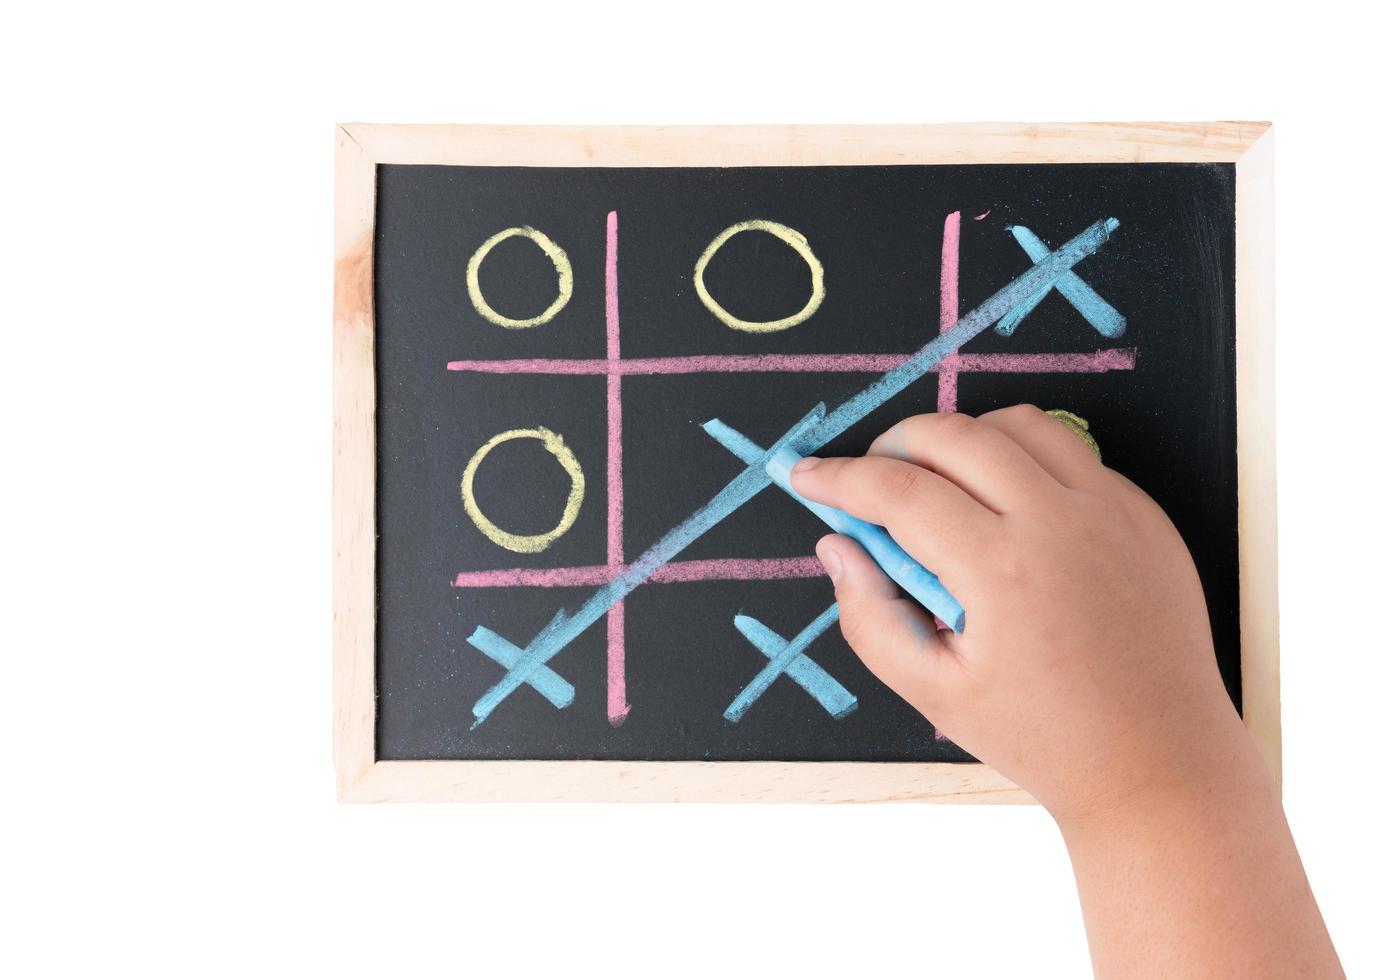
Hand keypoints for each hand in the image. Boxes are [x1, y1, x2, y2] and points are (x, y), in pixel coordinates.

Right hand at [791, 405, 1246, 820]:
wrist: (1159, 762)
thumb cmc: (1043, 737)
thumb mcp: (934, 693)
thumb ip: (869, 616)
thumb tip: (838, 548)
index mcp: (1002, 571)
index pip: (898, 491)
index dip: (839, 478)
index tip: (807, 477)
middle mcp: (1061, 523)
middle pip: (955, 434)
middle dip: (894, 444)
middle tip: (870, 478)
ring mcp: (1113, 511)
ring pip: (1020, 425)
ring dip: (964, 438)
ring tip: (939, 482)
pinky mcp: (1146, 515)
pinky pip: (1073, 455)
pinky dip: (1025, 462)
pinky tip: (1007, 509)